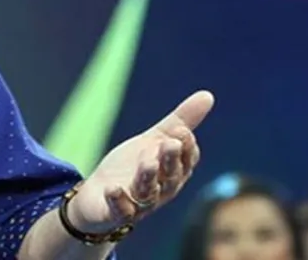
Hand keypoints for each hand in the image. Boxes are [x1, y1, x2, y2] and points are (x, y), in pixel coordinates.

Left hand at [67, 90, 214, 233]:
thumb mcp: (154, 140)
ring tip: (148, 161)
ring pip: (148, 192)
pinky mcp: (115, 213)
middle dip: (171, 160)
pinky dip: (118, 201)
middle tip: (170, 143)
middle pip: (170, 176)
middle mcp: (160, 190)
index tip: (182, 131)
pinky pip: (120, 210)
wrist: (98, 195)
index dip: (186, 148)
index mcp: (173, 172)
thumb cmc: (132, 167)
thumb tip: (208, 95)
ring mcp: (139, 204)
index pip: (186, 161)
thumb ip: (179, 121)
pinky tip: (113, 189)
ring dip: (148, 177)